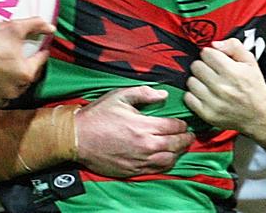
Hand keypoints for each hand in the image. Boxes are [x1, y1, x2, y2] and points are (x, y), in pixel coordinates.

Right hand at [0, 18, 54, 106]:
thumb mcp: (15, 27)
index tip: (41, 50)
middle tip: (23, 60)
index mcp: (25, 73)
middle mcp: (14, 89)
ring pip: (12, 91)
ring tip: (10, 72)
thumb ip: (37, 25)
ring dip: (14, 83)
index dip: (41, 54)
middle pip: (26, 78)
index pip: (39, 63)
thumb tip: (51, 28)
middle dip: (26, 69)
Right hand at [75, 86, 194, 176]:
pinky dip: (166, 164)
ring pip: (169, 159)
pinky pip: (156, 170)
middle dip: (185, 139)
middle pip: (175, 144)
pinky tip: (166, 158)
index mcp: (144, 126)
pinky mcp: (133, 171)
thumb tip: (164, 94)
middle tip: (189, 135)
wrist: (77, 138)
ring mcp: (140, 160)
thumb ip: (144, 93)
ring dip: (178, 153)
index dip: (182, 124)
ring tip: (180, 147)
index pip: (174, 127)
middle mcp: (145, 145)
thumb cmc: (98, 115)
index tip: (183, 123)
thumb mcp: (120, 96)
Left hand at [184, 39, 265, 132]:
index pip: (206, 53)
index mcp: (232, 72)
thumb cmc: (253, 87)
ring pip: (191, 81)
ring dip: (198, 80)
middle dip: (203, 65)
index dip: (210, 54)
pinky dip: (194, 95)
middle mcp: (222, 87)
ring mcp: (213, 102)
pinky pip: (188, 98)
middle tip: (211, 71)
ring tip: (208, 83)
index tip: (214, 59)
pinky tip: (205, 93)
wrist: (260, 114)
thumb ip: (234, 46)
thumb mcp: (250, 61)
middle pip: (196, 66)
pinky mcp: (207, 114)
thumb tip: (215, 44)